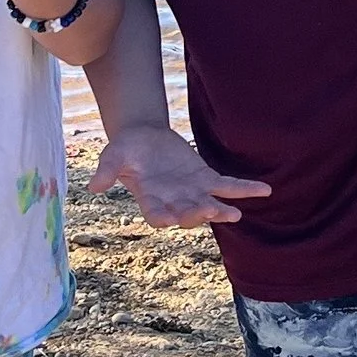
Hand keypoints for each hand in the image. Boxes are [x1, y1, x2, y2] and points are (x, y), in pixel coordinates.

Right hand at [90, 122, 272, 227]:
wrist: (143, 137)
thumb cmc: (125, 149)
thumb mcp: (112, 155)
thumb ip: (106, 171)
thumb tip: (92, 187)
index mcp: (149, 200)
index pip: (156, 215)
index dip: (162, 217)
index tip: (167, 219)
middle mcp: (173, 202)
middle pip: (186, 214)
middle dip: (196, 215)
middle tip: (207, 212)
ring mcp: (191, 193)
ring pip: (208, 205)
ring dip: (221, 210)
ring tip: (234, 214)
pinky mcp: (206, 179)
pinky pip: (228, 186)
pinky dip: (245, 189)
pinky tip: (264, 191)